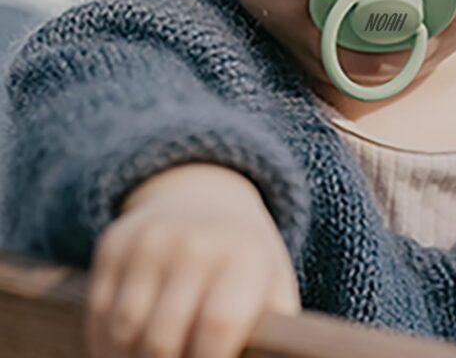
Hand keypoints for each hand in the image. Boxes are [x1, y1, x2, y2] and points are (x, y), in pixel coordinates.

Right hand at [85, 163, 300, 357]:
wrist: (203, 199)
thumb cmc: (244, 265)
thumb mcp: (273, 289)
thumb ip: (272, 335)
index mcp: (245, 257)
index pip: (217, 326)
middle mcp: (196, 243)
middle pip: (163, 339)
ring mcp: (150, 241)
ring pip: (123, 333)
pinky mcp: (115, 243)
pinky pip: (97, 315)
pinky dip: (104, 348)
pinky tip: (124, 354)